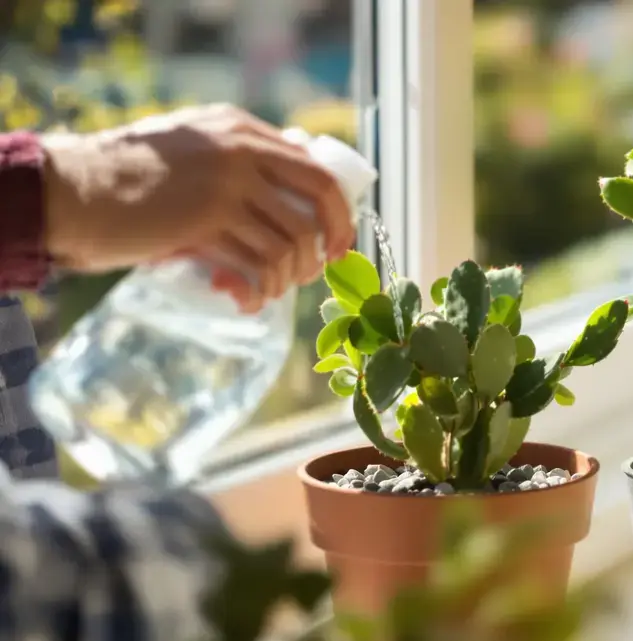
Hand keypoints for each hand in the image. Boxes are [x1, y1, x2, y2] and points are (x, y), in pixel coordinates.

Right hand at [41, 104, 354, 311]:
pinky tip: (249, 301)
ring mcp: (227, 184)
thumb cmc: (129, 177)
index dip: (338, 211)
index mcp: (241, 130)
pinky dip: (260, 291)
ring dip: (290, 275)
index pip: (315, 168)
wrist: (77, 191)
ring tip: (271, 290)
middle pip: (319, 199)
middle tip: (318, 270)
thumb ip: (231, 157)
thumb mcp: (189, 148)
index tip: (338, 242)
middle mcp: (242, 150)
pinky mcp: (207, 220)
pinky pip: (258, 264)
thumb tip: (285, 188)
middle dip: (331, 241)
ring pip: (292, 239)